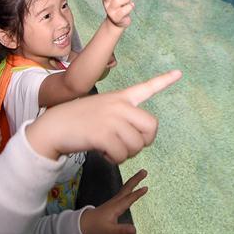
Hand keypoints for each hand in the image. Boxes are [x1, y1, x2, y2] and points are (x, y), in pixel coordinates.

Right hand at [25, 69, 181, 160]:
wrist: (53, 127)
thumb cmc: (78, 122)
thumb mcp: (102, 112)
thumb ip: (122, 120)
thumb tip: (137, 142)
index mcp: (120, 98)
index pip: (146, 88)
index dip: (164, 81)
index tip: (179, 72)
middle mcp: (120, 105)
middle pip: (152, 127)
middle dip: (143, 142)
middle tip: (128, 145)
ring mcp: (112, 119)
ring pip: (136, 146)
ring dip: (124, 154)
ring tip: (108, 148)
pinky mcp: (104, 134)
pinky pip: (122, 155)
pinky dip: (114, 160)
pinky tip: (102, 153)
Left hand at [79, 170, 147, 233]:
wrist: (83, 224)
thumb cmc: (95, 227)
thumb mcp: (109, 231)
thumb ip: (122, 230)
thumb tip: (135, 229)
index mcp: (116, 207)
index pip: (129, 198)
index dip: (138, 193)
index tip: (146, 187)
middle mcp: (115, 202)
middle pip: (127, 187)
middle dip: (136, 179)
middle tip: (144, 171)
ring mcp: (113, 202)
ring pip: (124, 189)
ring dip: (132, 182)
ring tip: (139, 176)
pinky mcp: (111, 204)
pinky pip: (123, 192)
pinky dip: (128, 187)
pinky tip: (129, 190)